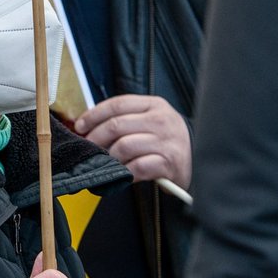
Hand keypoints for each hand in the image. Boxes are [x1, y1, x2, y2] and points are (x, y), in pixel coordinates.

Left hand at [74, 94, 191, 186]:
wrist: (197, 158)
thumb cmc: (166, 139)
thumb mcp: (151, 119)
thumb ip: (126, 118)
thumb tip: (89, 125)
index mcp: (154, 105)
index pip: (118, 104)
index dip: (94, 114)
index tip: (80, 126)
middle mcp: (161, 120)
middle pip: (117, 125)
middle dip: (96, 138)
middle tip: (89, 148)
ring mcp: (166, 141)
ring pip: (124, 146)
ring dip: (109, 157)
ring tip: (107, 162)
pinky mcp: (169, 163)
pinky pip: (137, 167)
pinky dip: (125, 172)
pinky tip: (122, 173)